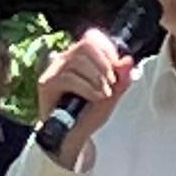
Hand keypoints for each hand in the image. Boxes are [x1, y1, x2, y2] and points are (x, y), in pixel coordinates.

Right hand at [33, 25, 132, 163]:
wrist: (71, 138)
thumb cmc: (88, 114)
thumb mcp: (112, 95)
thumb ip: (121, 78)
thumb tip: (129, 60)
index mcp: (80, 57)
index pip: (92, 37)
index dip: (108, 49)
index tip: (117, 69)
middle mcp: (65, 59)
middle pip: (86, 45)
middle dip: (105, 64)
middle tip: (111, 84)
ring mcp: (54, 70)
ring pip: (78, 60)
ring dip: (97, 77)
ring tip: (104, 94)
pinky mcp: (46, 83)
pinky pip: (68, 77)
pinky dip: (87, 87)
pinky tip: (95, 97)